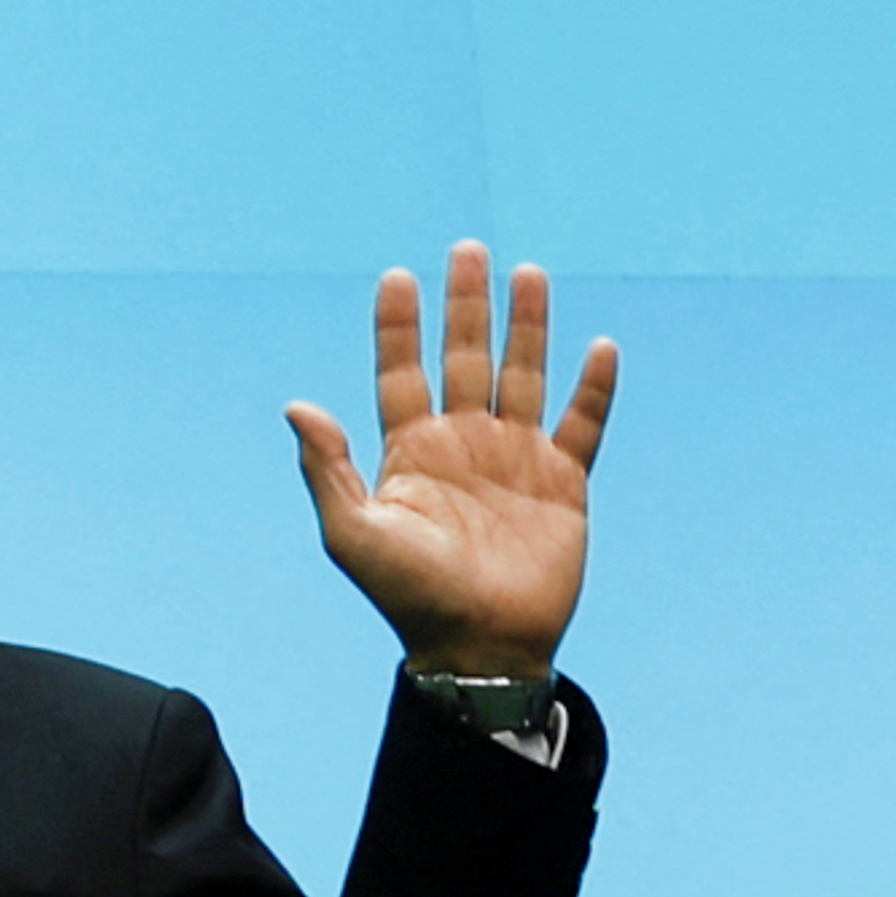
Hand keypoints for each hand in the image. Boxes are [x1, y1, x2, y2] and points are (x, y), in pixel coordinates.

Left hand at [284, 241, 614, 678]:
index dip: (399, 326)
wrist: (479, 647)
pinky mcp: (564, 483)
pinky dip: (594, 389)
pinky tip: (599, 347)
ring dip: (527, 327)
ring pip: (523, 375)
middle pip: (465, 358)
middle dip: (466, 305)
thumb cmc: (408, 597)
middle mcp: (463, 444)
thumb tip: (296, 405)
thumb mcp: (354, 535)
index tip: (397, 276)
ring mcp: (515, 459)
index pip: (401, 372)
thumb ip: (328, 468)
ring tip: (529, 272)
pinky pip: (584, 425)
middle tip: (467, 249)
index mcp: (411, 452)